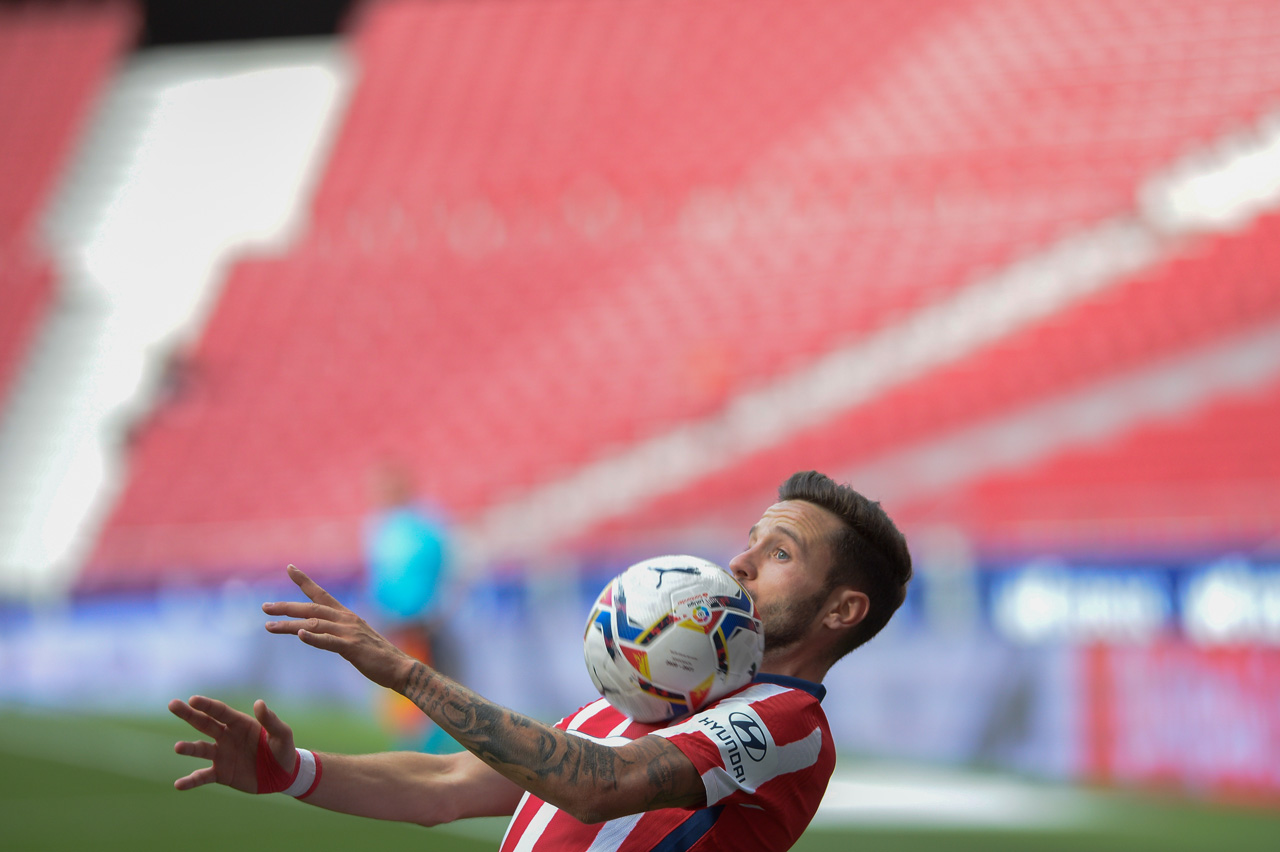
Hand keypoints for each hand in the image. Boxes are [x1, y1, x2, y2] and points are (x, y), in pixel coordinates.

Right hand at [170, 696, 294, 791]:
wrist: (283, 776)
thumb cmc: (283, 750)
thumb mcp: (282, 734)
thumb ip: (271, 720)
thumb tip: (259, 703)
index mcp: (240, 724)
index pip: (220, 712)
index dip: (207, 705)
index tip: (192, 699)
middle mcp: (227, 737)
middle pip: (204, 723)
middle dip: (188, 714)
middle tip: (172, 704)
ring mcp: (221, 755)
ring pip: (201, 749)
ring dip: (189, 748)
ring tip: (178, 748)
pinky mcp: (221, 774)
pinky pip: (203, 776)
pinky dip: (191, 780)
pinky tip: (179, 785)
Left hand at [263, 564, 416, 690]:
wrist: (400, 668)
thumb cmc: (377, 656)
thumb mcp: (354, 639)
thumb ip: (336, 633)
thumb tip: (319, 632)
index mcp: (346, 616)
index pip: (322, 593)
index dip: (304, 580)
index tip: (289, 567)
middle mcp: (346, 619)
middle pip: (311, 608)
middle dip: (286, 607)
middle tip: (264, 607)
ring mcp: (349, 632)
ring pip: (314, 624)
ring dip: (289, 625)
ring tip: (269, 626)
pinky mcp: (352, 647)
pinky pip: (329, 641)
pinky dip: (313, 637)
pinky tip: (300, 635)